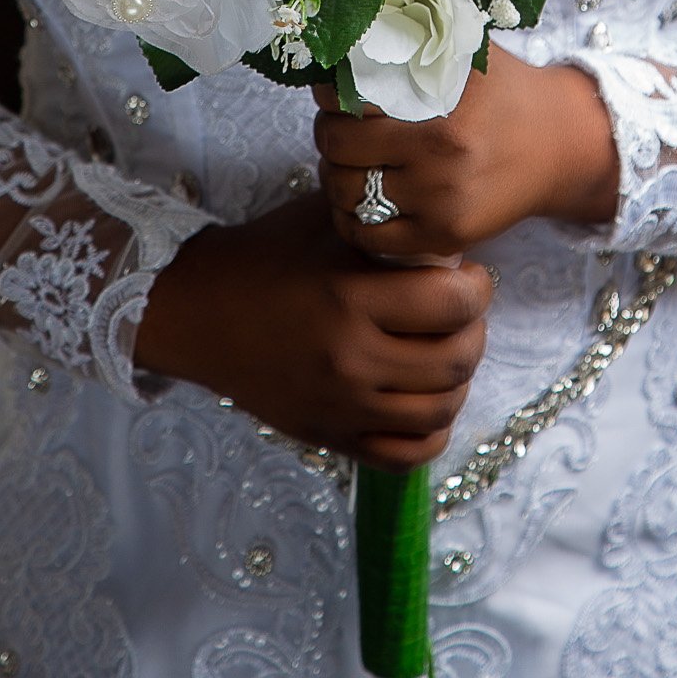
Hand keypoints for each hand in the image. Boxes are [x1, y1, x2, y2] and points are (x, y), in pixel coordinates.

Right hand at [134, 190, 492, 472]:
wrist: (200, 311)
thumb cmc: (269, 254)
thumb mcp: (329, 221)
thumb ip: (388, 226)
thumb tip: (448, 233)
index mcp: (350, 296)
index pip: (453, 303)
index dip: (476, 287)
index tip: (467, 276)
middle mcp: (350, 357)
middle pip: (456, 360)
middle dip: (474, 331)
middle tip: (461, 314)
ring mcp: (342, 406)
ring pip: (440, 411)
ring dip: (457, 380)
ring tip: (444, 352)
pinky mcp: (330, 437)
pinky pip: (406, 456)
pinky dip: (429, 431)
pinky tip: (422, 399)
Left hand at [313, 43, 619, 258]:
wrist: (560, 145)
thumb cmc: (507, 91)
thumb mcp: (468, 52)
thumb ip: (419, 36)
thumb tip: (361, 18)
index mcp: (442, 110)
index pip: (349, 105)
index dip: (329, 95)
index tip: (331, 90)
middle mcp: (441, 160)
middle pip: (340, 152)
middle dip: (329, 136)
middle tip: (336, 127)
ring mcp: (442, 204)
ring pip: (348, 197)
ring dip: (337, 178)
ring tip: (347, 163)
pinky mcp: (445, 237)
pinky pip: (371, 239)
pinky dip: (354, 221)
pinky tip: (361, 200)